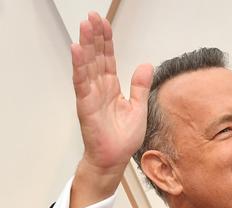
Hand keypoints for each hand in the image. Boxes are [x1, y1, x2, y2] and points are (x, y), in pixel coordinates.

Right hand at [69, 12, 152, 207]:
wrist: (115, 159)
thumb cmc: (123, 138)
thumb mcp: (139, 108)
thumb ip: (140, 86)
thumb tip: (146, 66)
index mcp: (112, 88)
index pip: (107, 59)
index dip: (106, 41)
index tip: (104, 24)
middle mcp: (99, 88)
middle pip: (96, 57)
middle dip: (94, 37)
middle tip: (92, 17)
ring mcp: (91, 95)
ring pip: (88, 65)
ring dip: (86, 45)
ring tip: (85, 27)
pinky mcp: (86, 104)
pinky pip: (82, 82)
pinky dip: (79, 66)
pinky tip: (78, 51)